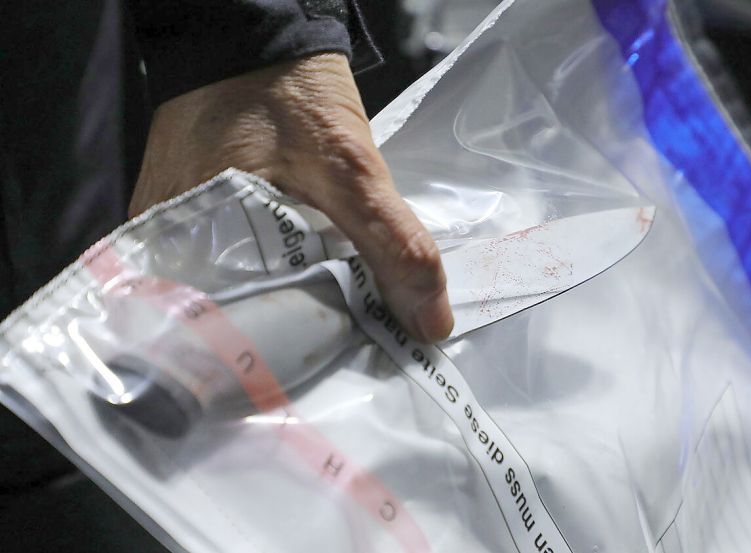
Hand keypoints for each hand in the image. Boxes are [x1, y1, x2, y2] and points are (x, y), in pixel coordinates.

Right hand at [129, 53, 453, 342]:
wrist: (261, 39)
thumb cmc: (286, 93)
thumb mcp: (348, 168)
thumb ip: (390, 244)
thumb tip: (429, 324)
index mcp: (182, 249)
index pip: (233, 341)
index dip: (292, 362)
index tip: (346, 377)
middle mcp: (171, 252)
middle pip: (243, 325)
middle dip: (300, 345)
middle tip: (359, 363)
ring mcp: (187, 236)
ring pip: (251, 297)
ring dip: (298, 313)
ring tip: (349, 338)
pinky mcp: (208, 220)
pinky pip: (253, 266)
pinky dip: (291, 280)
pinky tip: (328, 291)